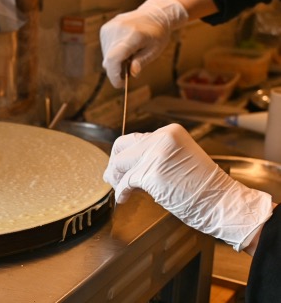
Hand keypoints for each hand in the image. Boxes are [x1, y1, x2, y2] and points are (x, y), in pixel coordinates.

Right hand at [100, 0, 187, 87]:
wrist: (154, 14)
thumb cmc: (157, 34)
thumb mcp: (155, 49)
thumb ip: (142, 61)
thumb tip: (132, 73)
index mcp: (133, 35)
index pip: (115, 58)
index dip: (114, 74)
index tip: (119, 84)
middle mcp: (118, 30)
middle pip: (109, 59)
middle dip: (116, 70)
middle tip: (128, 73)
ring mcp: (110, 28)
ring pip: (106, 55)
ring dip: (114, 61)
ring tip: (129, 55)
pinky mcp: (105, 28)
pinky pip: (105, 48)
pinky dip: (112, 53)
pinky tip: (123, 48)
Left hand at [105, 123, 273, 251]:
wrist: (224, 203)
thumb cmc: (204, 188)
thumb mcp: (178, 160)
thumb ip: (154, 156)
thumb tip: (127, 164)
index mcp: (169, 132)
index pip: (135, 139)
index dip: (124, 155)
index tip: (120, 167)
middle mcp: (161, 138)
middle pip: (121, 147)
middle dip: (114, 164)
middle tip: (112, 178)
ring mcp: (155, 155)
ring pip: (120, 164)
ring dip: (116, 180)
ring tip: (119, 190)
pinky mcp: (151, 174)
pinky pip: (125, 182)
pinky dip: (121, 192)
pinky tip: (123, 198)